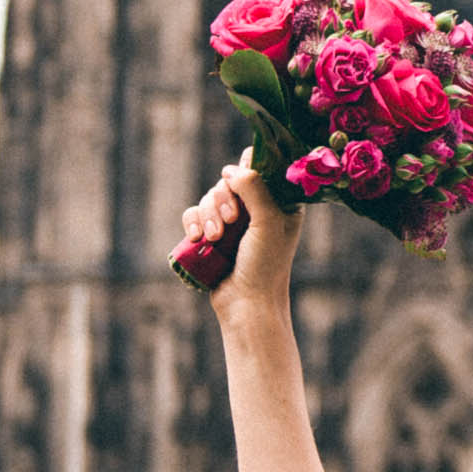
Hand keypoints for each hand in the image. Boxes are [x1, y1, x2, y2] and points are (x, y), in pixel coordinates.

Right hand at [181, 153, 300, 316]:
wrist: (246, 304)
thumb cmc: (266, 265)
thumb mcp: (268, 222)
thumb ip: (254, 188)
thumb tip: (231, 170)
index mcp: (279, 202)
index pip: (260, 167)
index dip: (246, 171)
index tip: (240, 186)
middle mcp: (257, 208)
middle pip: (229, 181)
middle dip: (223, 200)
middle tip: (231, 222)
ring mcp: (233, 222)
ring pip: (209, 197)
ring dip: (207, 215)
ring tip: (214, 238)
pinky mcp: (212, 235)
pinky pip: (194, 214)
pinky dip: (192, 222)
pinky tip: (196, 238)